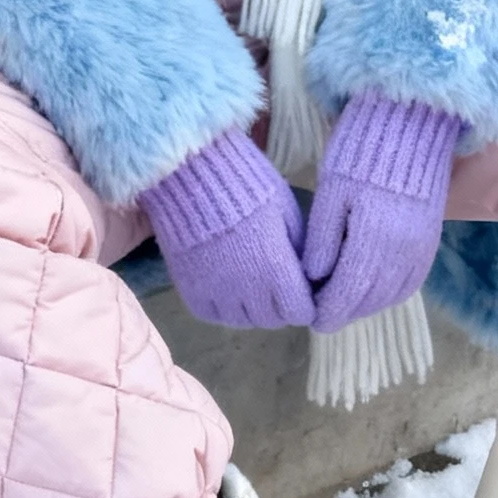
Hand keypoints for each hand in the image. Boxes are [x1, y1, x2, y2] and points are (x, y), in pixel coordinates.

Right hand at [141, 129, 313, 329]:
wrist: (193, 176)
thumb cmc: (248, 186)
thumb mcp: (287, 213)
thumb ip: (299, 251)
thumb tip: (307, 275)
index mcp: (276, 271)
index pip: (300, 313)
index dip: (305, 303)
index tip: (302, 290)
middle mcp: (247, 292)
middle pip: (272, 320)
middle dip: (281, 307)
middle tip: (278, 286)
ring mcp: (216, 294)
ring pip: (242, 321)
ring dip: (252, 309)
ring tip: (252, 286)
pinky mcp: (190, 291)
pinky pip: (213, 315)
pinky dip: (223, 307)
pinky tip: (226, 288)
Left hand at [304, 94, 460, 333]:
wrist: (411, 124)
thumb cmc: (361, 151)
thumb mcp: (332, 192)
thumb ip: (323, 238)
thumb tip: (313, 278)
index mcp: (375, 238)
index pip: (350, 291)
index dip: (329, 310)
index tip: (312, 320)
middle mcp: (404, 250)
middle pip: (372, 299)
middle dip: (346, 311)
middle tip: (323, 315)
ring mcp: (422, 246)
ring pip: (393, 294)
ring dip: (368, 305)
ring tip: (344, 303)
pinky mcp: (431, 239)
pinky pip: (411, 281)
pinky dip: (390, 293)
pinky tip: (373, 289)